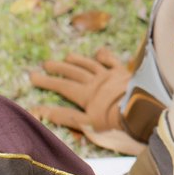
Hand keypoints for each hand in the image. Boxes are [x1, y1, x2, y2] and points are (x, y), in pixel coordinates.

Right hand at [29, 47, 144, 153]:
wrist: (141, 108)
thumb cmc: (113, 120)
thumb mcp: (86, 123)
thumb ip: (64, 116)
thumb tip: (40, 111)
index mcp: (85, 94)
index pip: (62, 86)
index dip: (47, 81)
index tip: (32, 76)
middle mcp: (95, 81)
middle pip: (73, 73)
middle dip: (58, 69)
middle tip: (45, 64)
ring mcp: (110, 75)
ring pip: (89, 65)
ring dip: (78, 61)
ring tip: (67, 57)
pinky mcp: (124, 73)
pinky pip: (112, 62)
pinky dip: (105, 56)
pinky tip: (99, 51)